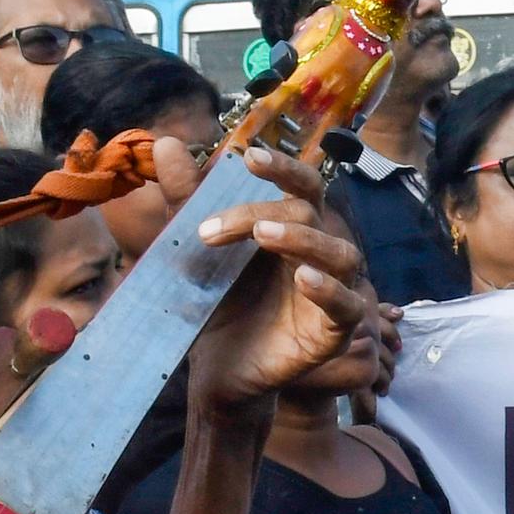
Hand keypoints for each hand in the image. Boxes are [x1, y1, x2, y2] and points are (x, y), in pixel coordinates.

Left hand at [187, 149, 380, 417]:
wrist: (217, 370)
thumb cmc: (217, 306)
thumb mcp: (194, 251)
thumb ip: (185, 200)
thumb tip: (165, 143)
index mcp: (292, 230)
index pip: (303, 187)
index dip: (284, 168)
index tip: (249, 158)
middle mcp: (318, 255)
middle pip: (310, 216)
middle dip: (260, 214)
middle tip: (211, 232)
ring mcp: (333, 292)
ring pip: (341, 254)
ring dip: (304, 239)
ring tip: (263, 237)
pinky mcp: (335, 332)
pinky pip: (348, 305)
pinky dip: (329, 289)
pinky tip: (304, 279)